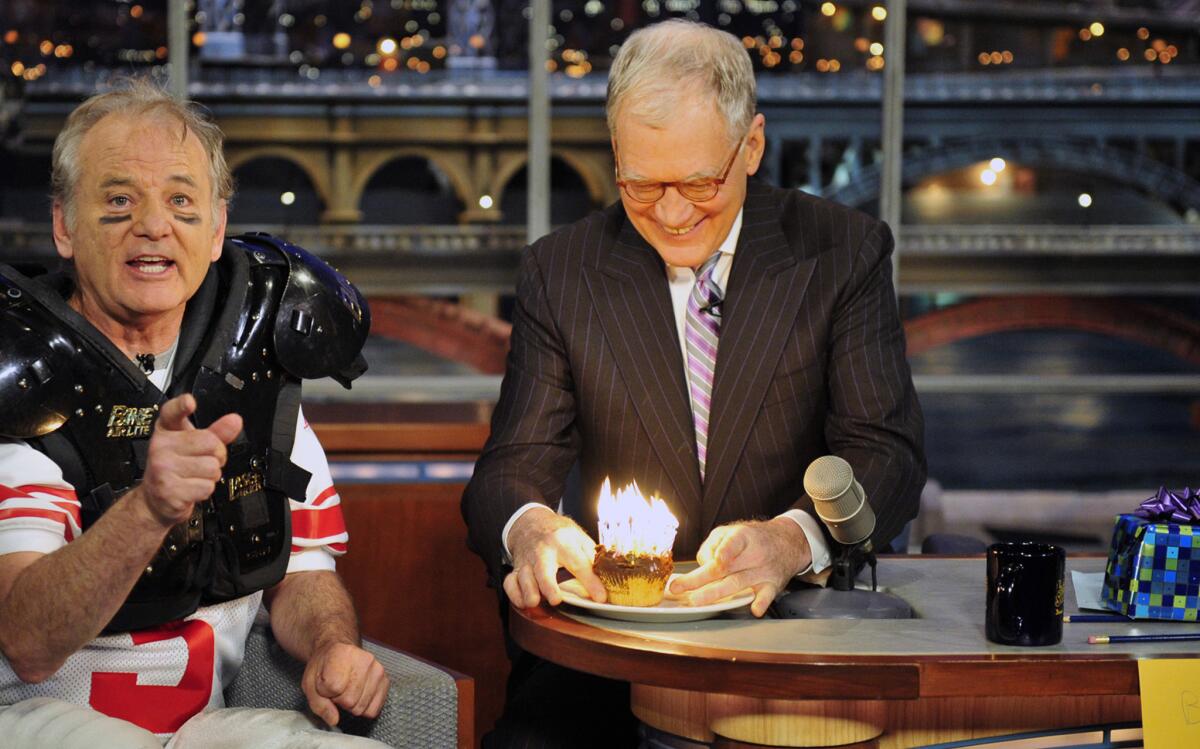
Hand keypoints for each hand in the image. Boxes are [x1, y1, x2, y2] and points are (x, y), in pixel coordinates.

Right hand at [133, 393, 241, 527]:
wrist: (155, 500)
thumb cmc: (175, 467)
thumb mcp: (194, 446)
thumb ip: (216, 432)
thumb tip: (235, 420)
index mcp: (166, 431)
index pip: (172, 412)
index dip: (182, 406)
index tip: (189, 402)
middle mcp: (160, 447)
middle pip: (211, 443)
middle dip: (217, 456)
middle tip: (202, 461)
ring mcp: (162, 469)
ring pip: (212, 467)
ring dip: (211, 476)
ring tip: (195, 476)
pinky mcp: (169, 491)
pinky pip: (207, 487)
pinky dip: (205, 490)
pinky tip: (190, 489)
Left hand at [302, 641, 388, 726]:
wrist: (338, 651)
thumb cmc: (323, 667)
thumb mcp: (310, 683)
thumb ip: (318, 704)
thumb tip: (334, 719)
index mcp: (342, 653)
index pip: (333, 688)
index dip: (324, 692)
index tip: (324, 683)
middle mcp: (364, 659)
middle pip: (349, 701)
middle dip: (338, 700)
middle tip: (336, 688)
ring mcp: (378, 670)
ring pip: (361, 707)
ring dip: (350, 705)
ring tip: (346, 689)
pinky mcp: (385, 680)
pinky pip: (373, 710)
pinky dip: (363, 708)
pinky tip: (357, 695)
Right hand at [503, 508, 605, 607]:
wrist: (530, 521)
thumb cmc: (558, 532)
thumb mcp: (578, 536)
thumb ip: (591, 556)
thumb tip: (609, 576)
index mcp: (564, 542)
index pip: (579, 563)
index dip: (591, 582)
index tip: (601, 597)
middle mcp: (543, 551)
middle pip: (543, 568)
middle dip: (548, 585)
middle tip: (555, 600)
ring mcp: (528, 560)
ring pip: (524, 577)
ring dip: (528, 591)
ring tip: (535, 602)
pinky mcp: (517, 568)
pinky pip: (510, 582)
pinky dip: (515, 594)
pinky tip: (523, 603)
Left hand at [669, 518, 810, 616]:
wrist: (786, 542)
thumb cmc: (752, 539)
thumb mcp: (730, 532)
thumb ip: (713, 546)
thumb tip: (702, 564)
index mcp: (742, 537)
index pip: (732, 543)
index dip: (724, 551)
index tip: (716, 560)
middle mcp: (752, 554)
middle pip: (725, 568)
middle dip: (701, 579)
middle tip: (680, 587)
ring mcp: (762, 571)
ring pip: (738, 583)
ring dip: (717, 593)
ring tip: (698, 600)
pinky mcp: (772, 584)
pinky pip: (767, 595)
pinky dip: (761, 602)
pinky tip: (755, 609)